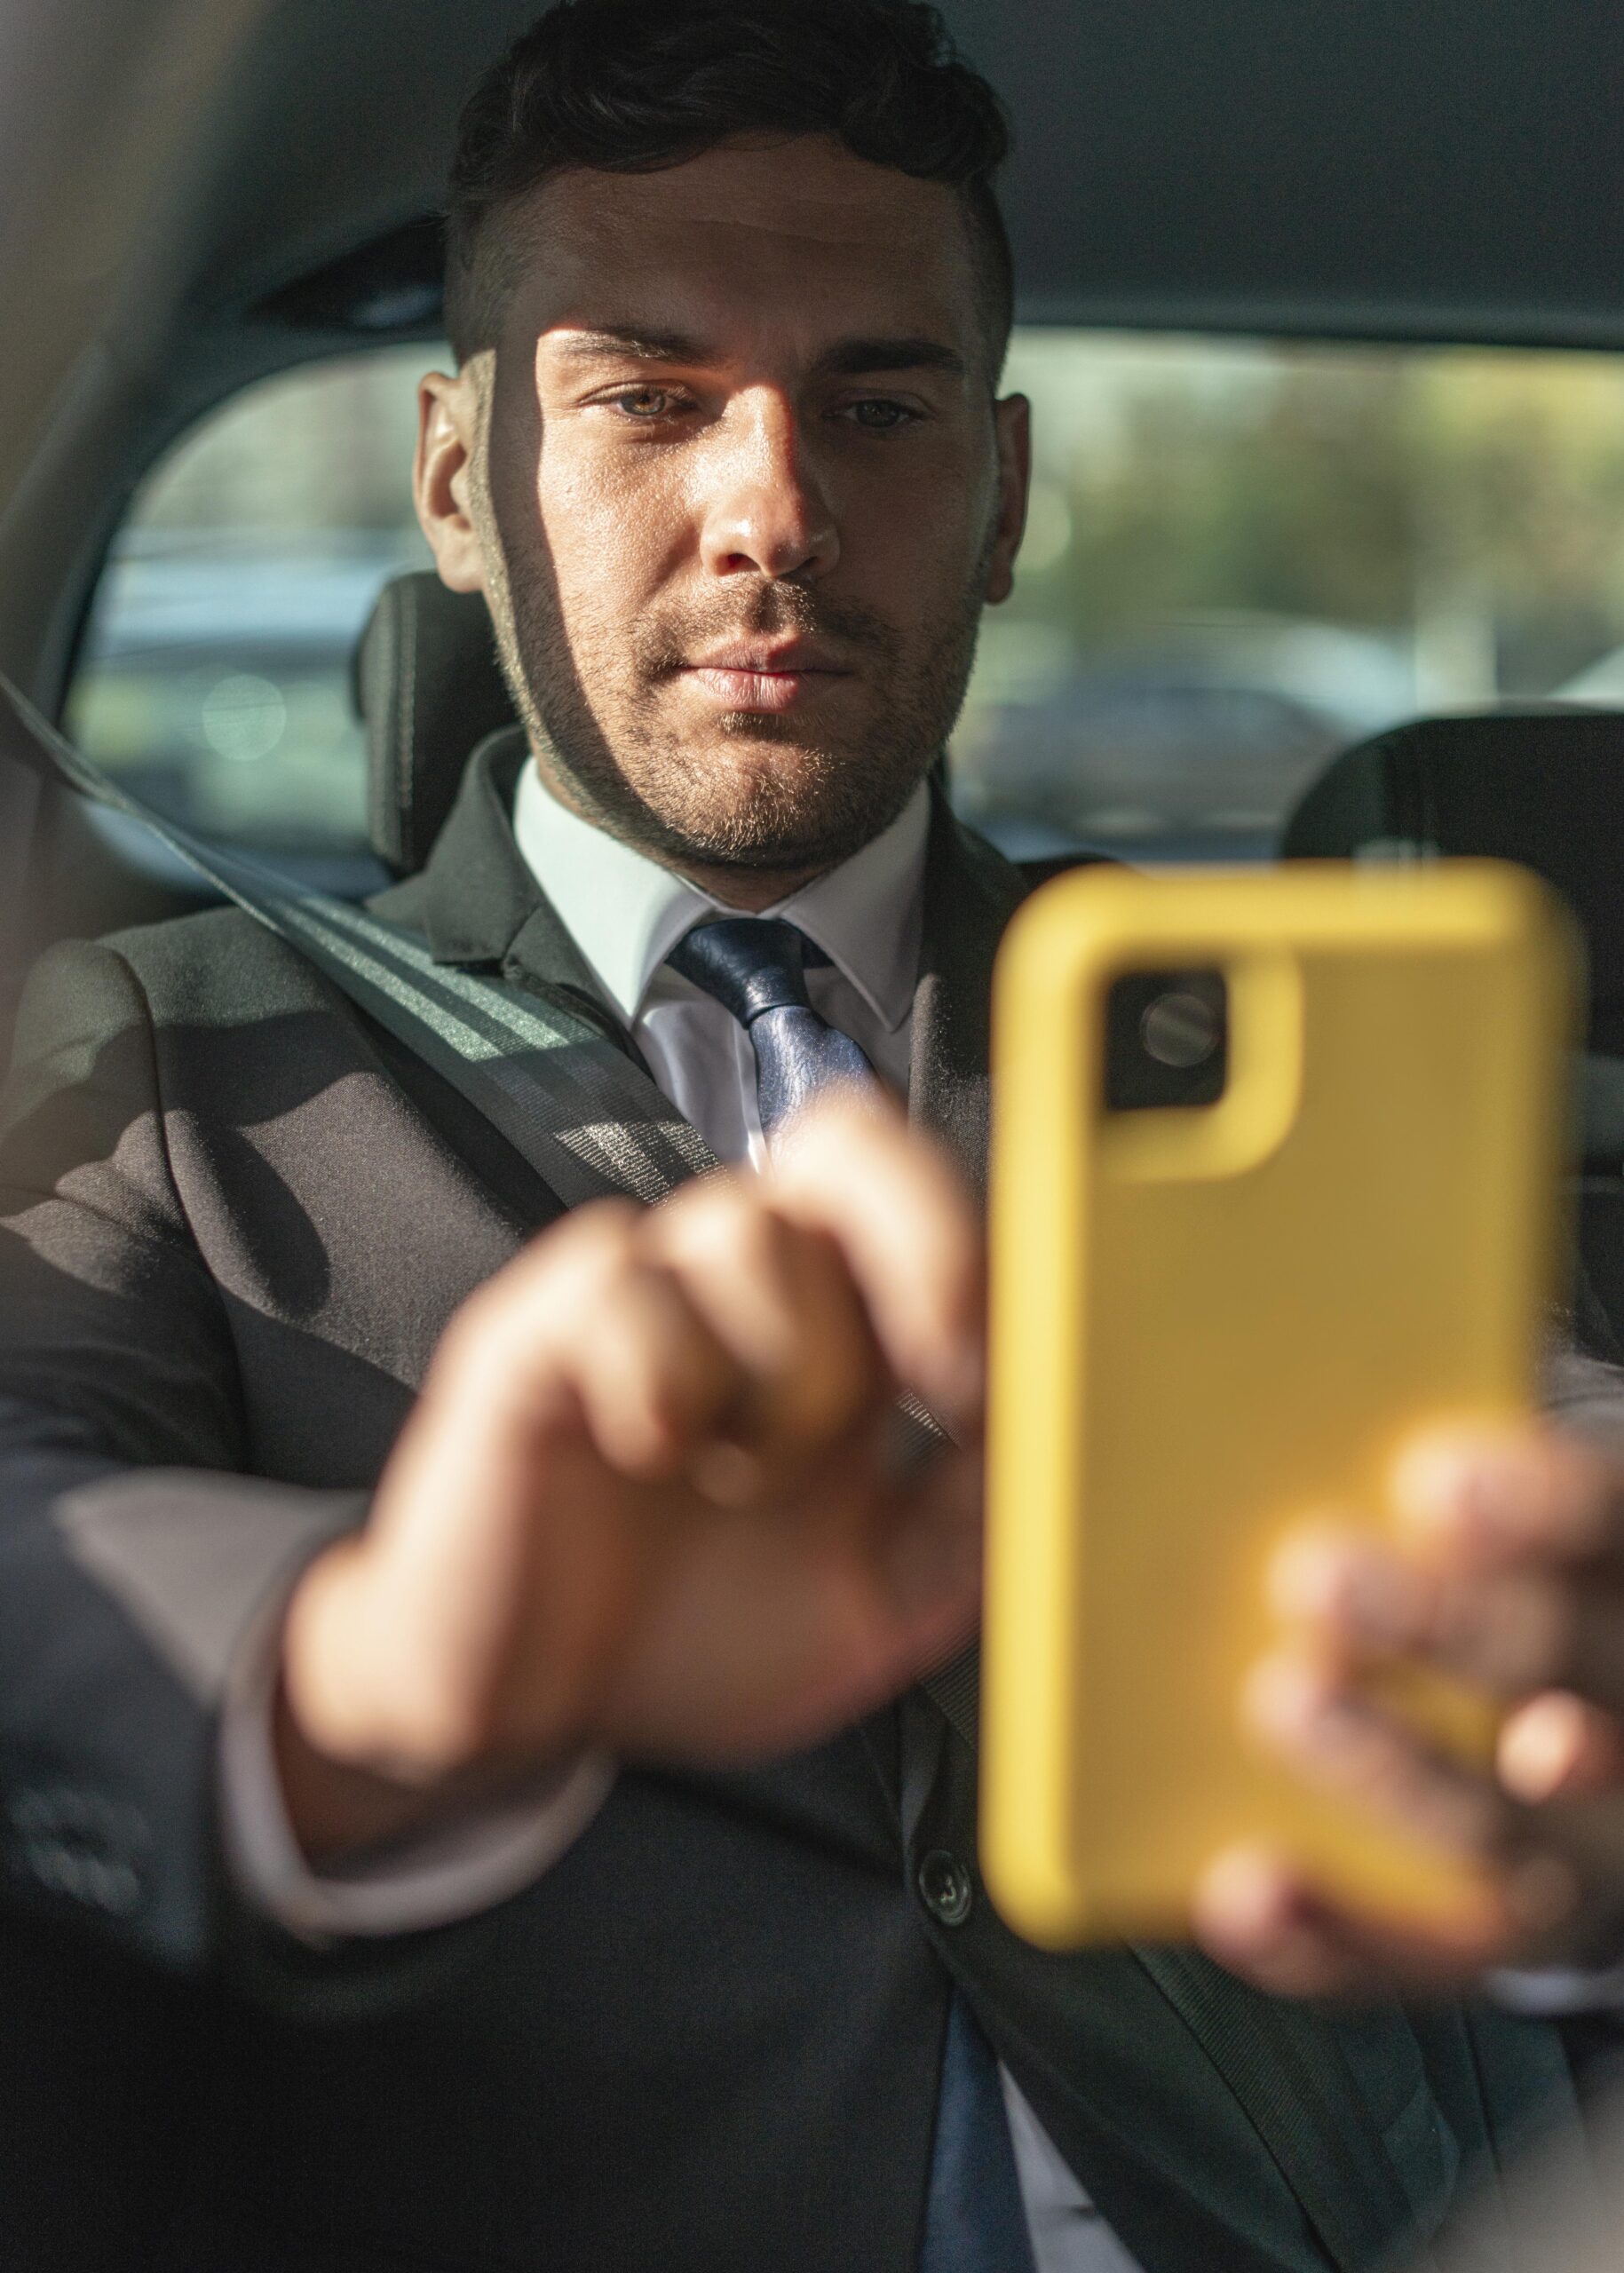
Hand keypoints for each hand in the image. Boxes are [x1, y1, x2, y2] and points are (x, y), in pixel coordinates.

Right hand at [274, 1093, 984, 1860]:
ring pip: (750, 1229)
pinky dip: (661, 1386)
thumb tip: (1067, 1428)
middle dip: (921, 1244)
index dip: (987, 1254)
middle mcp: (748, 1289)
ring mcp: (642, 1294)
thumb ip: (976, 1511)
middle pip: (849, 1138)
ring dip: (778, 1374)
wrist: (524, 1715)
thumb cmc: (694, 1637)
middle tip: (929, 1376)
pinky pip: (624, 1284)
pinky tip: (646, 1455)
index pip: (930, 1199)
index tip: (1003, 1371)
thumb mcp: (883, 1598)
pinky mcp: (538, 1325)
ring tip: (734, 1474)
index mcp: (843, 1333)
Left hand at [1195, 1426, 1623, 1996]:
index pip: (1616, 1521)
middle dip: (1442, 1629)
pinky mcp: (1523, 1937)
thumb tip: (1277, 1363)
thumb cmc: (1507, 1563)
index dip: (1545, 1506)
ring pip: (1506, 1823)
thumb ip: (1447, 1469)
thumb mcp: (1505, 1500)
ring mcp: (1592, 1843)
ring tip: (1285, 1704)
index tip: (1437, 1482)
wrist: (1589, 1718)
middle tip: (1315, 1576)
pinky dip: (1334, 1934)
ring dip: (1390, 1771)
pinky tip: (1244, 1891)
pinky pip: (1429, 1953)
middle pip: (1560, 1662)